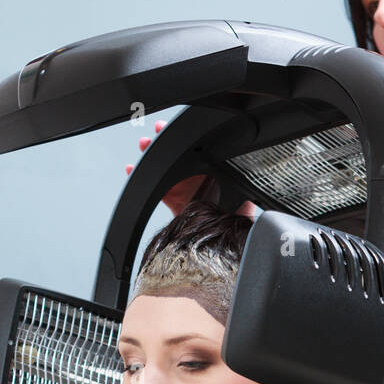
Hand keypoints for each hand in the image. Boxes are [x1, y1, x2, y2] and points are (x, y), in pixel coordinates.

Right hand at [124, 118, 255, 218]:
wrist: (219, 251)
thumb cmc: (235, 231)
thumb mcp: (245, 215)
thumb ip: (247, 205)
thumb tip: (251, 198)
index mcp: (217, 179)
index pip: (203, 155)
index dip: (191, 143)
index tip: (182, 133)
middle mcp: (200, 182)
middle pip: (182, 157)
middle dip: (168, 142)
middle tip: (159, 131)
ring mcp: (186, 191)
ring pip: (168, 169)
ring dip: (153, 156)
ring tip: (144, 145)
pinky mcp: (175, 203)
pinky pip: (158, 189)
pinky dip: (143, 180)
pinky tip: (132, 171)